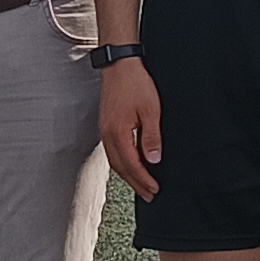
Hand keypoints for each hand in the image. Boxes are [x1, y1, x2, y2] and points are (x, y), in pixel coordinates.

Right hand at [97, 58, 164, 198]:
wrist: (119, 65)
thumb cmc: (136, 84)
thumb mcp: (151, 110)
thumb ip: (151, 137)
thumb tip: (153, 160)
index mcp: (118, 132)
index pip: (131, 165)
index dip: (143, 180)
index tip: (154, 190)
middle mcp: (107, 134)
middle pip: (120, 168)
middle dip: (135, 183)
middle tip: (150, 195)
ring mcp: (104, 130)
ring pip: (115, 161)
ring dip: (128, 175)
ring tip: (142, 185)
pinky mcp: (106, 125)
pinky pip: (113, 151)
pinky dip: (123, 163)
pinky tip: (132, 164)